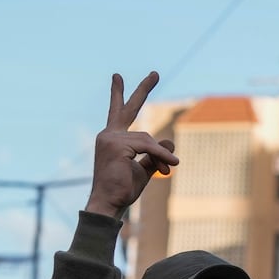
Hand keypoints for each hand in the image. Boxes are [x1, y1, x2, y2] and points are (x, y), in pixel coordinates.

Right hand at [85, 72, 179, 219]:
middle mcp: (108, 134)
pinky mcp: (117, 145)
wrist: (108, 204)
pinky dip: (161, 156)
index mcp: (111, 138)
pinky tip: (170, 166)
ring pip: (148, 139)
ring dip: (160, 156)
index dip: (119, 95)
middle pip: (128, 108)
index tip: (117, 77)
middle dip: (143, 89)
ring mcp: (110, 138)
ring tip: (167, 170)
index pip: (118, 113)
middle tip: (155, 73)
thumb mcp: (142, 169)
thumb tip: (171, 144)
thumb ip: (155, 155)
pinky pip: (148, 146)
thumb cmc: (122, 190)